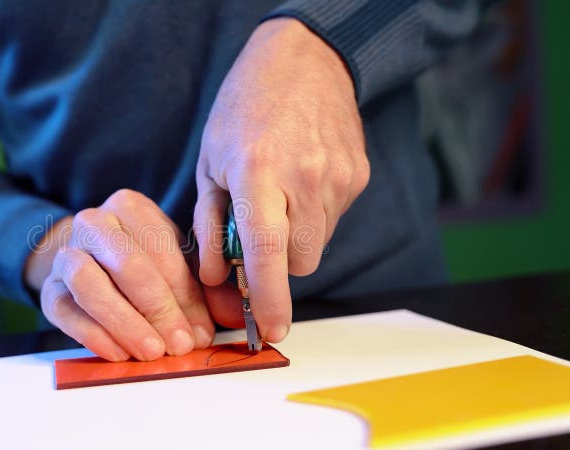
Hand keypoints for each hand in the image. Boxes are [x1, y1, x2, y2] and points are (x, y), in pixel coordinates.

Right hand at [26, 189, 214, 360]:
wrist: (89, 260)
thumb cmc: (143, 261)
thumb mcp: (176, 263)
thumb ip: (202, 288)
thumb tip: (225, 320)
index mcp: (130, 207)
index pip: (159, 248)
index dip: (183, 292)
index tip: (200, 329)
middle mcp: (93, 223)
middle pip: (126, 263)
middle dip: (157, 308)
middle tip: (179, 343)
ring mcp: (66, 254)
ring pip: (88, 283)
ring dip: (124, 322)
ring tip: (151, 350)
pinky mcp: (49, 288)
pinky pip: (65, 311)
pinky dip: (94, 335)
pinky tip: (121, 353)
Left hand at [193, 18, 369, 341]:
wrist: (304, 59)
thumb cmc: (245, 107)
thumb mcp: (210, 161)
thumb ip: (211, 221)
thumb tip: (217, 275)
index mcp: (260, 173)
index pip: (268, 253)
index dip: (269, 299)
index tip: (271, 331)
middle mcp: (306, 178)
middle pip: (300, 261)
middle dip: (277, 262)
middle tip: (258, 232)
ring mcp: (339, 178)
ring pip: (318, 242)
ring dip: (295, 235)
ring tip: (279, 192)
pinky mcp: (359, 175)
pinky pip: (333, 218)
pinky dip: (313, 213)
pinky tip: (300, 179)